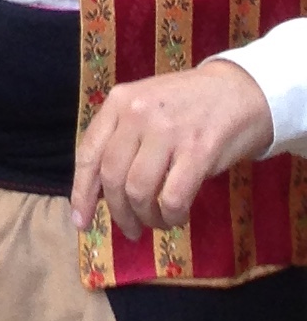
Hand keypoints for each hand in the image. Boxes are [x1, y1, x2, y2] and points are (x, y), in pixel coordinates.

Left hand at [71, 58, 275, 239]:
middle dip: (119, 212)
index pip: (89, 153)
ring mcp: (167, 131)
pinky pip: (172, 198)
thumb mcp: (144, 107)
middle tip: (131, 229)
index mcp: (118, 102)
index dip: (82, 192)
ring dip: (146, 217)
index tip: (80, 221)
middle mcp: (137, 114)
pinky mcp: (198, 150)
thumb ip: (121, 139)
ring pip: (139, 190)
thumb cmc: (187, 105)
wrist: (239, 91)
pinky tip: (177, 216)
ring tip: (158, 222)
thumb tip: (100, 191)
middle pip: (112, 176)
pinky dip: (171, 215)